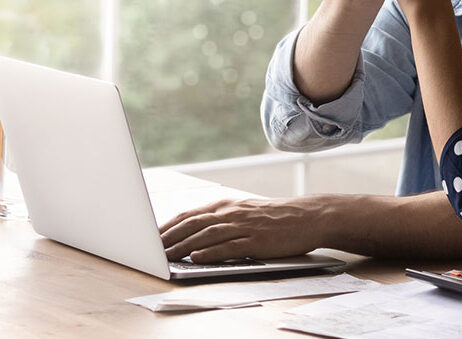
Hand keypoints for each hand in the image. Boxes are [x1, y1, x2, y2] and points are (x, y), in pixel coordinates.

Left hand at [159, 197, 328, 262]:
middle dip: (169, 237)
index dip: (168, 225)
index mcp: (228, 205)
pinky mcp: (256, 241)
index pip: (190, 214)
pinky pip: (228, 247)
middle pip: (193, 224)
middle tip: (150, 249)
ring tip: (166, 256)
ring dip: (183, 246)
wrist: (309, 216)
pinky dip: (210, 252)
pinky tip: (196, 258)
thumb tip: (198, 230)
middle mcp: (233, 213)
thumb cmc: (278, 216)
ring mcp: (244, 226)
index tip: (151, 236)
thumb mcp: (248, 211)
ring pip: (206, 235)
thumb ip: (224, 218)